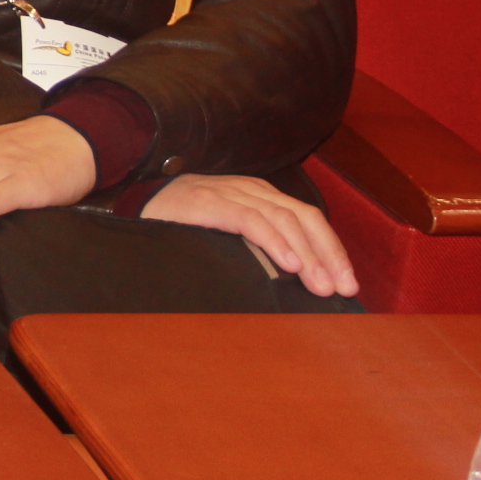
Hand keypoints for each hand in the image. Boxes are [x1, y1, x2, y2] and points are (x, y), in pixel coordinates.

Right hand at [141, 173, 358, 297]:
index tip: (347, 285)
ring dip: (307, 254)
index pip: (307, 218)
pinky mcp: (210, 201)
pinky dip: (273, 240)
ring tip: (319, 284)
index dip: (331, 250)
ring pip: (283, 219)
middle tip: (343, 289)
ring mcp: (229, 192)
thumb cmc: (181, 226)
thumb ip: (256, 247)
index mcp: (258, 195)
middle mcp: (250, 189)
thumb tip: (298, 282)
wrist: (133, 204)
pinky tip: (288, 264)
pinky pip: (250, 219)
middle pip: (304, 217)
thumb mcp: (227, 235)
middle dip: (328, 254)